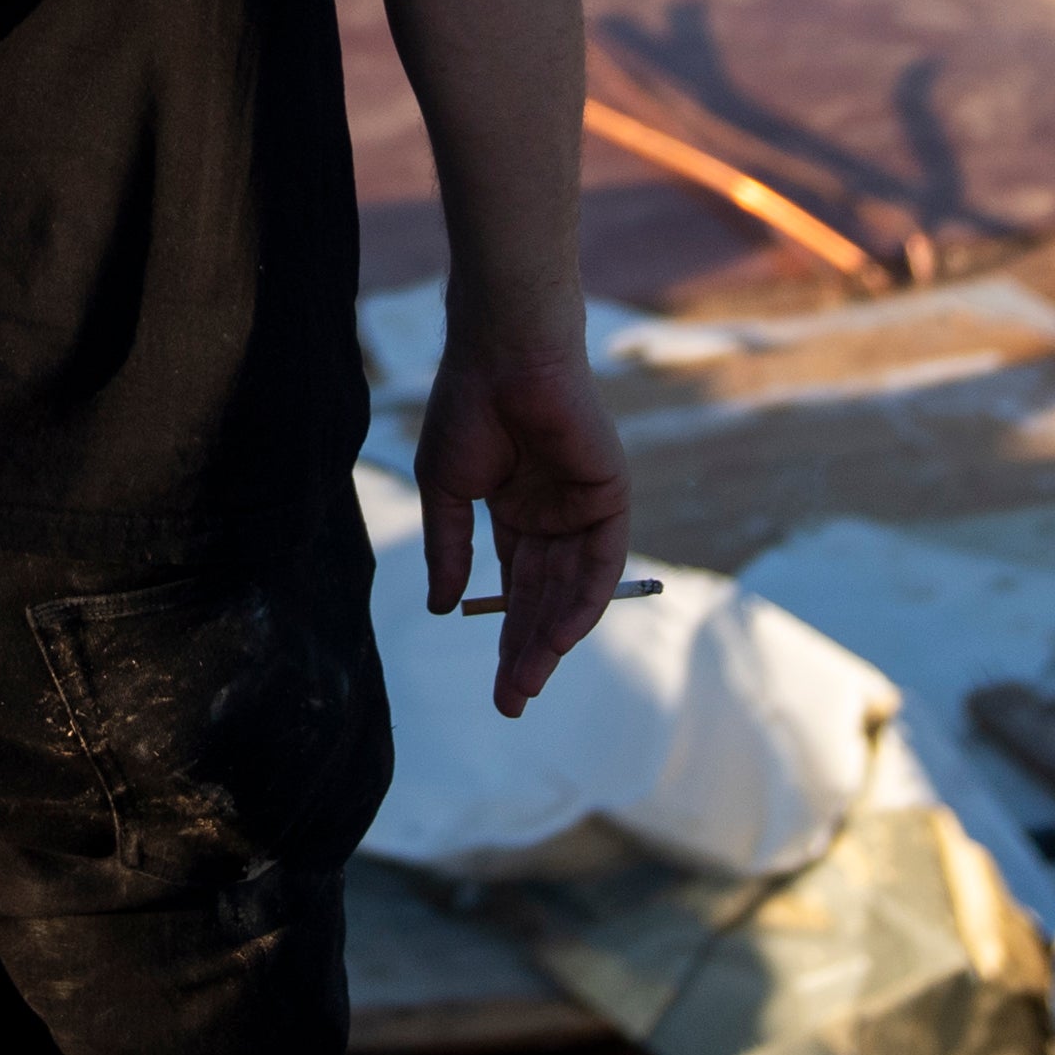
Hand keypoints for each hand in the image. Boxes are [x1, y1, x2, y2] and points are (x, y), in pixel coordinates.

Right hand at [409, 333, 631, 715]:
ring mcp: (583, 507)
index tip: (498, 687)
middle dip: (527, 650)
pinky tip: (559, 637)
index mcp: (516, 511)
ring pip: (572, 589)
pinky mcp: (610, 495)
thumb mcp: (446, 491)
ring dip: (552, 638)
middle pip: (545, 598)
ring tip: (526, 682)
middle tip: (511, 700)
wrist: (502, 355)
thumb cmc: (468, 408)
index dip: (506, 635)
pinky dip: (584, 601)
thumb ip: (450, 549)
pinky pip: (602, 562)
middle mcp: (554, 515)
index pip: (517, 587)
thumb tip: (443, 608)